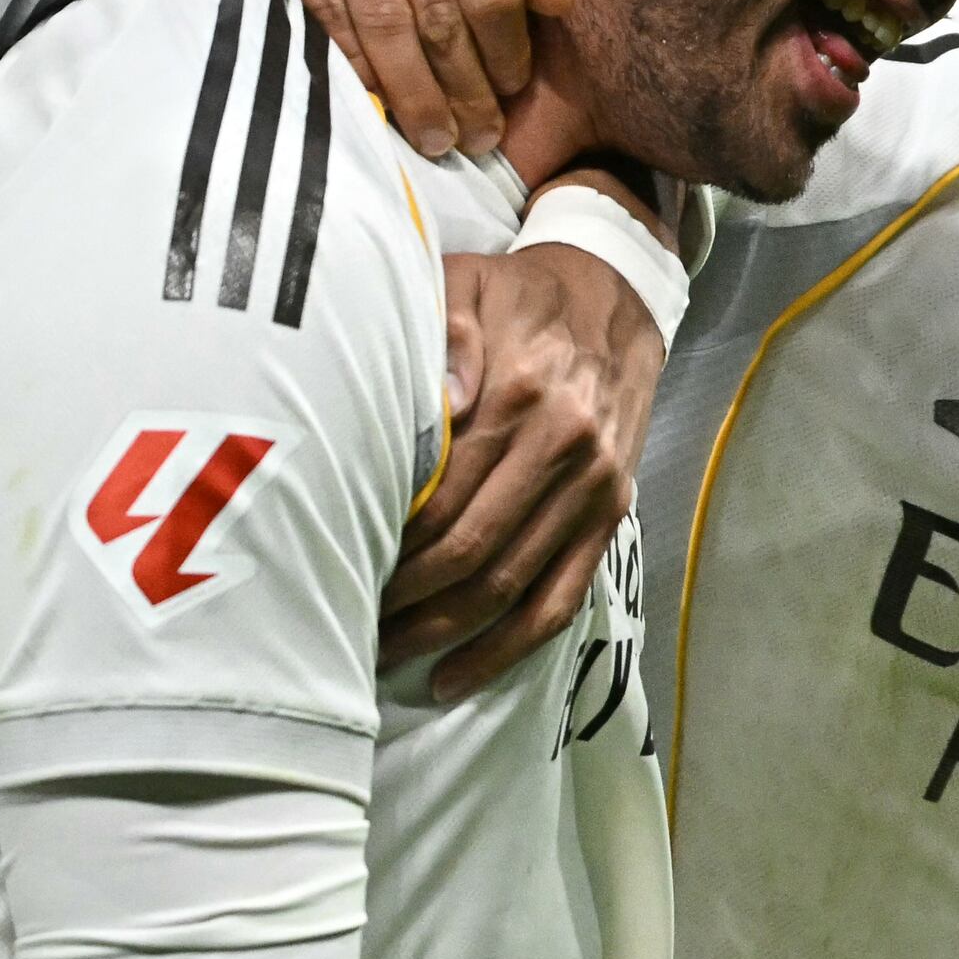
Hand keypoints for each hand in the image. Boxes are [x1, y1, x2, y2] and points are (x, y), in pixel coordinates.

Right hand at [232, 0, 567, 157]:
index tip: (515, 90)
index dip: (504, 48)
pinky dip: (354, 56)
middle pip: (433, 12)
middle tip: (479, 139)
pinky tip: (380, 91)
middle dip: (461, 87)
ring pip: (376, 20)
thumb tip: (558, 5)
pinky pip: (324, 4)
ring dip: (410, 91)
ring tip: (436, 136)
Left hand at [391, 238, 665, 696]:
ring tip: (391, 658)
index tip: (341, 570)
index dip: (391, 545)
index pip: (443, 496)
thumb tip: (442, 406)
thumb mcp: (470, 283)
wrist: (617, 295)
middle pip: (473, 551)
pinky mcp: (611, 514)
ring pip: (513, 586)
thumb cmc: (520, 294)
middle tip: (352, 625)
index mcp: (524, 394)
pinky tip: (461, 675)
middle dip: (408, 600)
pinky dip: (511, 646)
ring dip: (449, 633)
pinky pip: (561, 598)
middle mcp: (565, 448)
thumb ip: (449, 333)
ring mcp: (594, 489)